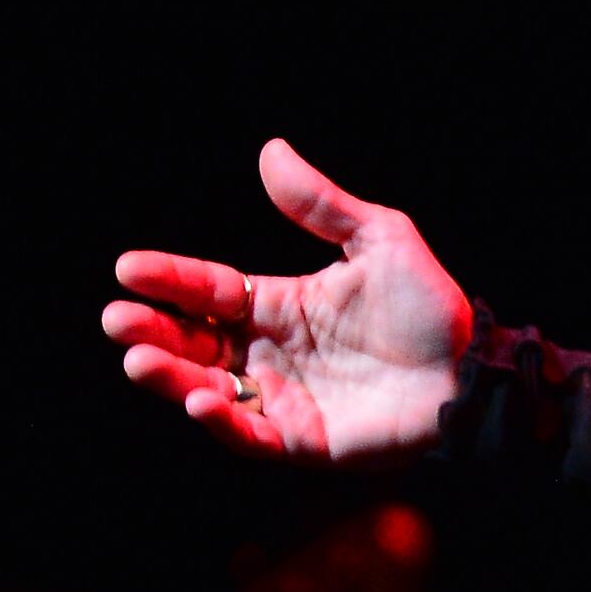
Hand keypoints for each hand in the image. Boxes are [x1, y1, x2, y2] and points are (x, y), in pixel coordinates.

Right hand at [104, 139, 473, 462]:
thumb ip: (322, 205)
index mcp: (282, 304)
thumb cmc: (430, 308)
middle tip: (115, 319)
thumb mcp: (380, 240)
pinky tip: (200, 400)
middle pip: (193, 342)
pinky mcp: (302, 441)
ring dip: (170, 376)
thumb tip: (269, 150)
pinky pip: (249, 435)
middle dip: (151, 331)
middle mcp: (272, 352)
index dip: (170, 279)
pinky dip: (220, 421)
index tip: (126, 267)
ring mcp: (283, 398)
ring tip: (137, 359)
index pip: (211, 290)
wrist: (474, 371)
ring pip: (206, 387)